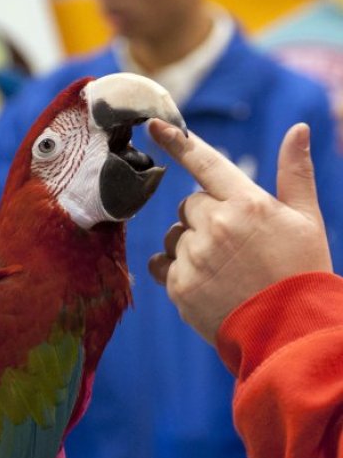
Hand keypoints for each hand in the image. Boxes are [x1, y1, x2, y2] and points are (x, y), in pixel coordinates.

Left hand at [147, 121, 332, 343]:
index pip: (205, 162)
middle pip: (189, 205)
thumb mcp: (306, 219)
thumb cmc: (301, 272)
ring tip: (224, 269)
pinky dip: (178, 270)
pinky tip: (206, 284)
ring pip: (175, 235)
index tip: (152, 125)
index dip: (176, 141)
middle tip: (234, 243)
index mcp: (247, 203)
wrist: (289, 333)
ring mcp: (195, 257)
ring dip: (190, 244)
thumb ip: (295, 173)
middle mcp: (216, 226)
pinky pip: (163, 264)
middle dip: (205, 216)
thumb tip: (298, 129)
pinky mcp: (179, 286)